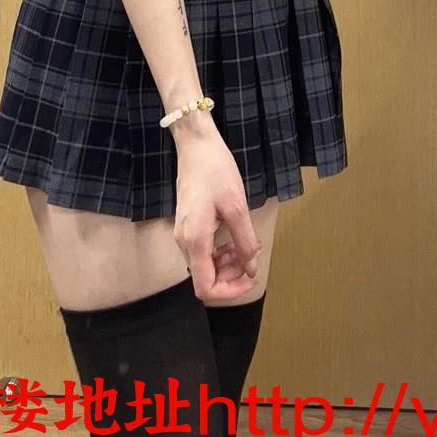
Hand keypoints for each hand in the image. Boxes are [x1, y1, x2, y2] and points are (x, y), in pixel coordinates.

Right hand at [173, 131, 263, 301]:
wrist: (196, 145)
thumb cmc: (216, 170)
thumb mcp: (237, 207)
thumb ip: (245, 242)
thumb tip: (252, 269)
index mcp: (195, 240)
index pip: (206, 288)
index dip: (230, 291)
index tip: (250, 278)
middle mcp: (184, 241)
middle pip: (205, 279)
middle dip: (232, 276)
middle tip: (254, 259)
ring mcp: (183, 232)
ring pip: (204, 266)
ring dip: (227, 265)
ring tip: (248, 248)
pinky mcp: (187, 224)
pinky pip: (202, 251)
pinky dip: (219, 253)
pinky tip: (234, 240)